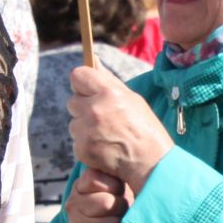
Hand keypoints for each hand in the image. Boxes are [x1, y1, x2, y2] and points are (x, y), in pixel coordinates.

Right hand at [64, 169, 127, 222]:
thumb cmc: (122, 209)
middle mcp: (73, 203)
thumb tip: (126, 150)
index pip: (95, 179)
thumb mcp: (121, 186)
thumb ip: (119, 171)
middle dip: (121, 209)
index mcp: (82, 185)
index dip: (115, 186)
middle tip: (123, 212)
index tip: (119, 191)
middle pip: (105, 203)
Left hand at [67, 65, 173, 192]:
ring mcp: (86, 130)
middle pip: (72, 101)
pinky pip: (76, 141)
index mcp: (108, 92)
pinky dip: (87, 145)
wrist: (151, 164)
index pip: (77, 76)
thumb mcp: (132, 99)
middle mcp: (94, 109)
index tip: (88, 91)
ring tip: (107, 135)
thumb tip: (93, 59)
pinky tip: (104, 148)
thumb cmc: (145, 129)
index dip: (82, 84)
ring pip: (73, 122)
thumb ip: (109, 80)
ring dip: (85, 128)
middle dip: (83, 108)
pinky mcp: (82, 148)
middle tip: (103, 118)